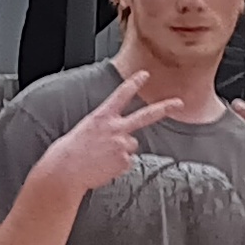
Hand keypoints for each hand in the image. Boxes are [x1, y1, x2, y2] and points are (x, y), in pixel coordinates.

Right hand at [37, 71, 182, 197]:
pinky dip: (117, 164)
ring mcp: (122, 145)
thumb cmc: (72, 150)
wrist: (66, 170)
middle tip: (179, 103)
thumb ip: (107, 127)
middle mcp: (115, 128)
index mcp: (102, 116)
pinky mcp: (124, 161)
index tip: (144, 74)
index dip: (134, 83)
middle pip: (145, 116)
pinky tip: (104, 166)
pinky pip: (126, 161)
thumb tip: (123, 136)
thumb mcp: (87, 129)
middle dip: (163, 108)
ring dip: (121, 150)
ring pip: (131, 145)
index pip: (121, 95)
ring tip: (102, 156)